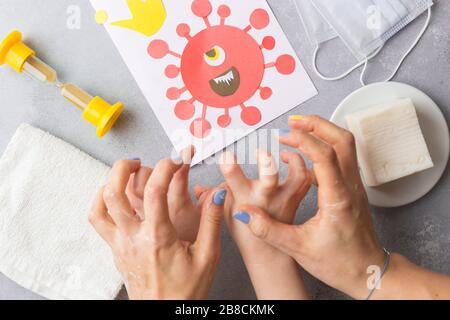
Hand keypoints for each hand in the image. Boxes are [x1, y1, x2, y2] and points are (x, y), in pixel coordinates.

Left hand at [89, 158, 225, 299]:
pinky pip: (98, 220)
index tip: (175, 161)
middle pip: (115, 192)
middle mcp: (134, 238)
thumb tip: (217, 194)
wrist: (164, 315)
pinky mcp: (115, 249)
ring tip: (124, 173)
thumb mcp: (208, 256)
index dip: (165, 168)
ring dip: (109, 181)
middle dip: (124, 167)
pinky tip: (114, 196)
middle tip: (139, 161)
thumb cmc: (185, 291)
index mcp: (159, 238)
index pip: (155, 191)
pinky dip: (101, 201)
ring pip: (101, 205)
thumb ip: (212, 222)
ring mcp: (120, 244)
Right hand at [234, 116, 384, 299]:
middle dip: (317, 125)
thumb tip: (245, 212)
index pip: (325, 156)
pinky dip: (324, 148)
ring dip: (322, 133)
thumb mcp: (299, 249)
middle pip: (343, 140)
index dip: (304, 140)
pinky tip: (305, 157)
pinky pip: (342, 158)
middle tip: (293, 122)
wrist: (369, 273)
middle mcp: (350, 187)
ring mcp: (354, 186)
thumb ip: (269, 229)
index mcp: (338, 198)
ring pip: (345, 146)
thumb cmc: (341, 263)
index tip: (284, 136)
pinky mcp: (352, 189)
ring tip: (297, 132)